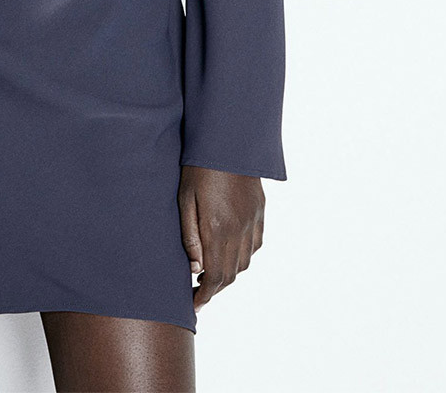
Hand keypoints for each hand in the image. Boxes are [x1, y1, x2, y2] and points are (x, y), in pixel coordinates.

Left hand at [177, 165, 264, 314]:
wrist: (228, 140)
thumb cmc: (198, 166)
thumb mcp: (185, 199)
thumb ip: (190, 236)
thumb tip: (195, 268)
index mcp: (218, 229)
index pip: (215, 277)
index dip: (205, 296)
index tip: (194, 304)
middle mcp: (239, 230)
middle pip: (230, 274)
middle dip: (214, 289)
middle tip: (198, 292)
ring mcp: (253, 221)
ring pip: (244, 263)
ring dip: (229, 274)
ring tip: (211, 273)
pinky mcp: (260, 211)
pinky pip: (255, 245)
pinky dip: (243, 257)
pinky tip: (230, 252)